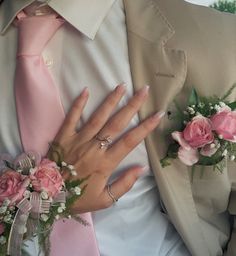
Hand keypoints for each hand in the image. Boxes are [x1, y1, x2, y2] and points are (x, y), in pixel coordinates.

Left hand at [53, 84, 164, 212]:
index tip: (158, 114)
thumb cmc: (78, 198)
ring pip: (98, 117)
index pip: (130, 141)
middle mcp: (94, 147)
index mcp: (106, 162)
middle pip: (117, 123)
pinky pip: (72, 117)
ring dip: (111, 100)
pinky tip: (86, 90)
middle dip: (132, 106)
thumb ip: (124, 184)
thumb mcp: (104, 200)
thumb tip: (142, 168)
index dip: (146, 127)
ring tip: (122, 86)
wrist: (47, 196)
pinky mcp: (64, 136)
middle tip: (144, 90)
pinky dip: (79, 104)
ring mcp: (78, 139)